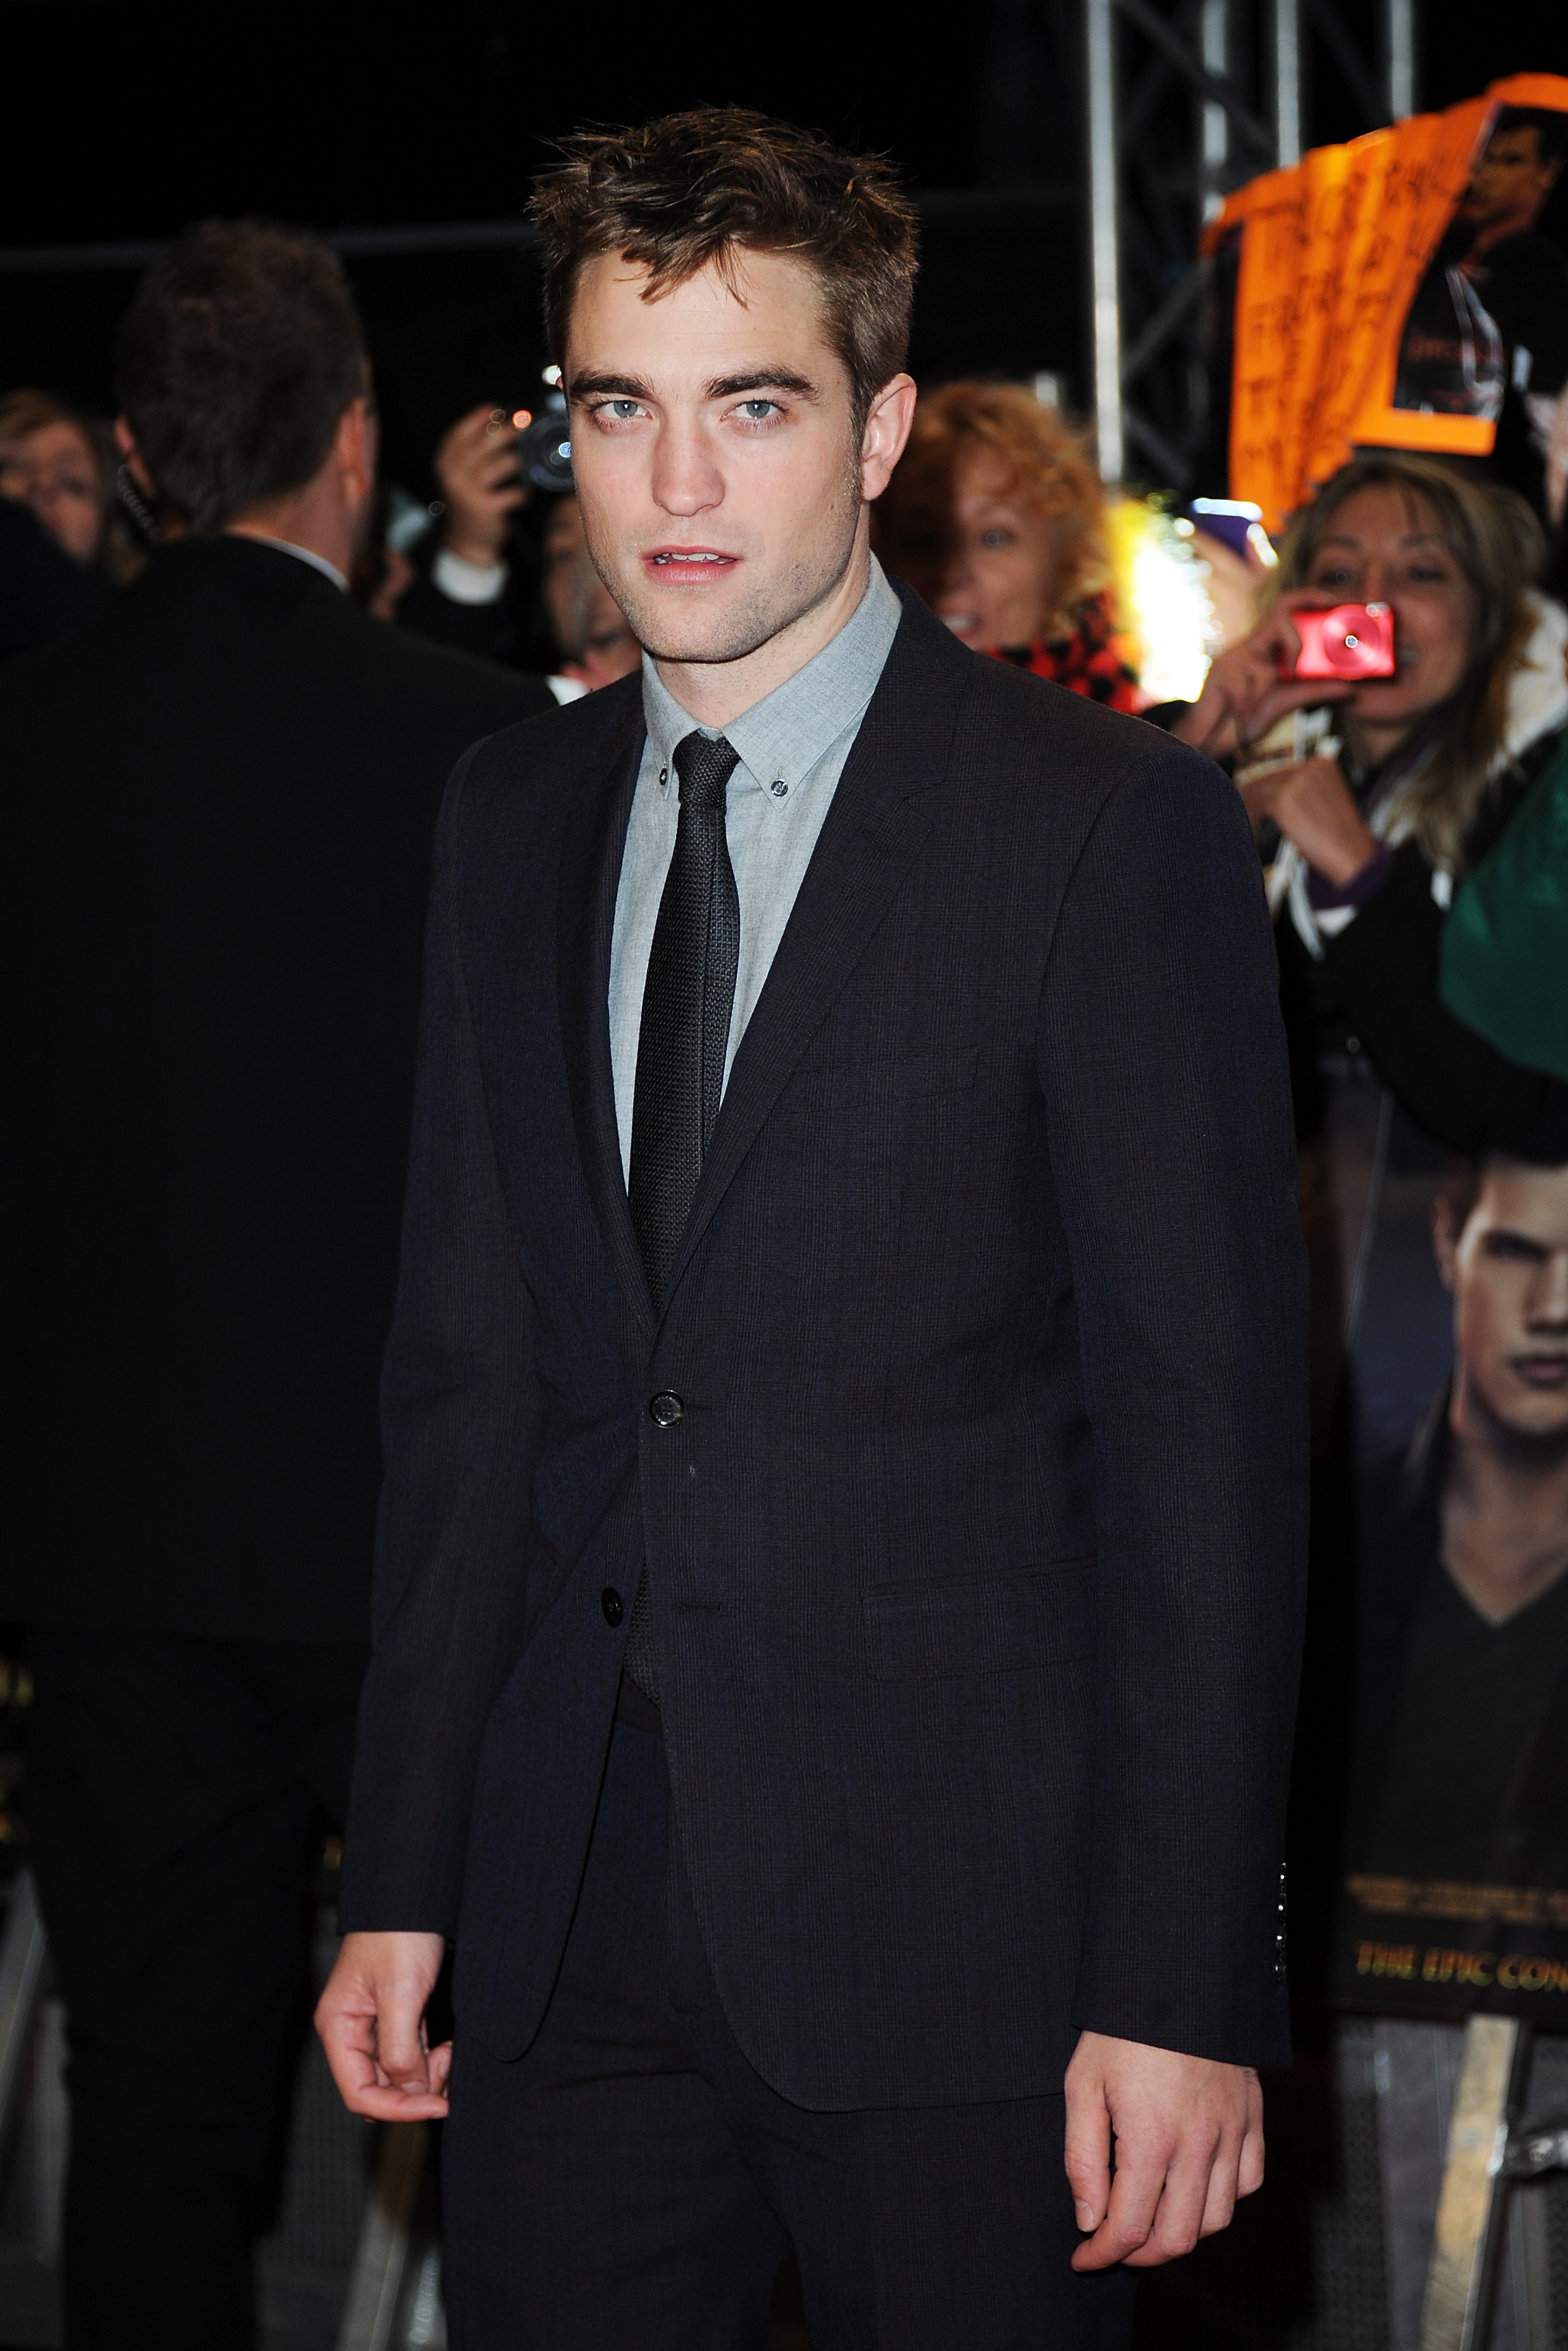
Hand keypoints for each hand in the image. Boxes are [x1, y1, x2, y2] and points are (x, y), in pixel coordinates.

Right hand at [315, 1930, 449, 2120]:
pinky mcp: (399, 2014)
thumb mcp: (401, 1994)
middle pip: (379, 2088)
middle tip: (448, 2068)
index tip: (436, 2104)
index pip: (359, 2093)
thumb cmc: (400, 1935)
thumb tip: (410, 2090)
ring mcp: (375, 2024)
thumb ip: (400, 2050)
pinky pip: (411, 2054)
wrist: (415, 1894)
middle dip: (414, 2091)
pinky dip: (430, 2059)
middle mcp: (352, 2031)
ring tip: (451, 2052)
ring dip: (426, 2075)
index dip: (396, 2109)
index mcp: (339, 2028)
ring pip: (398, 2073)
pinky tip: (448, 2048)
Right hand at [433, 404, 525, 567]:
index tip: (495, 408)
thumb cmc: (470, 501)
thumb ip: (473, 452)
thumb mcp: (462, 475)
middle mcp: (453, 475)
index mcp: (445, 463)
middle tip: (521, 427)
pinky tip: (523, 495)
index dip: (477, 418)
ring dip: (516, 462)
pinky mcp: (484, 508)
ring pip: (499, 465)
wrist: (466, 541)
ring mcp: (468, 491)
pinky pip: (511, 493)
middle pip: (483, 444)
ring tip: (523, 464)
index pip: (460, 433)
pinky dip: (521, 493)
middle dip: (505, 432)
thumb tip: (500, 423)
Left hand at [1063, 2030, 1263, 2269]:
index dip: (1102, 2255)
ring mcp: (1231, 2132)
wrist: (1177, 1973)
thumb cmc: (1122, 2027)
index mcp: (1151, 2139)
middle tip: (1114, 2245)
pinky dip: (1223, 2199)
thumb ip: (1082, 2158)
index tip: (1084, 2257)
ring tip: (1151, 2220)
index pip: (1128, 2228)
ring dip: (1181, 2232)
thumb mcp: (1082, 2084)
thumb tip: (1089, 2219)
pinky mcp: (1251, 2116)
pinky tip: (1195, 2187)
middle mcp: (1198, 2144)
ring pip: (1216, 2219)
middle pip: (1177, 2238)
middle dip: (1139, 2255)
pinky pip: (1248, 2182)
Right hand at [1171, 590, 1353, 760]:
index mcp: (1268, 647)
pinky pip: (1244, 689)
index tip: (1332, 599)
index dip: (1309, 596)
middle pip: (1277, 613)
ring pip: (1264, 665)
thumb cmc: (1245, 719)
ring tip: (1251, 710)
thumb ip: (1315, 691)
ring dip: (1263, 692)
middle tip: (1300, 662)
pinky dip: (1246, 708)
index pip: (1288, 608)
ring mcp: (1233, 659)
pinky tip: (1238, 718)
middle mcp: (1252, 646)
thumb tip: (1351, 687)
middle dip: (1296, 640)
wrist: (1207, 741)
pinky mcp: (1218, 675)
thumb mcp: (1286, 701)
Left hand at [1238, 754, 1378, 887]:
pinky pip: (1258, 804)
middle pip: (1268, 776)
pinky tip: (1249, 820)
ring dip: (1250, 803)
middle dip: (1254, 792)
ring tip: (1244, 813)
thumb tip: (1274, 789)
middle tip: (1243, 802)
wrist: (1351, 853)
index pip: (1282, 767)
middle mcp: (1308, 767)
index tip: (1253, 789)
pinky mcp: (1284, 799)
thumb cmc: (1339, 834)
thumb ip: (1304, 788)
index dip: (1264, 780)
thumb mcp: (1326, 799)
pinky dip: (1251, 813)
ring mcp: (1296, 782)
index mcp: (1321, 764)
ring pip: (1260, 789)